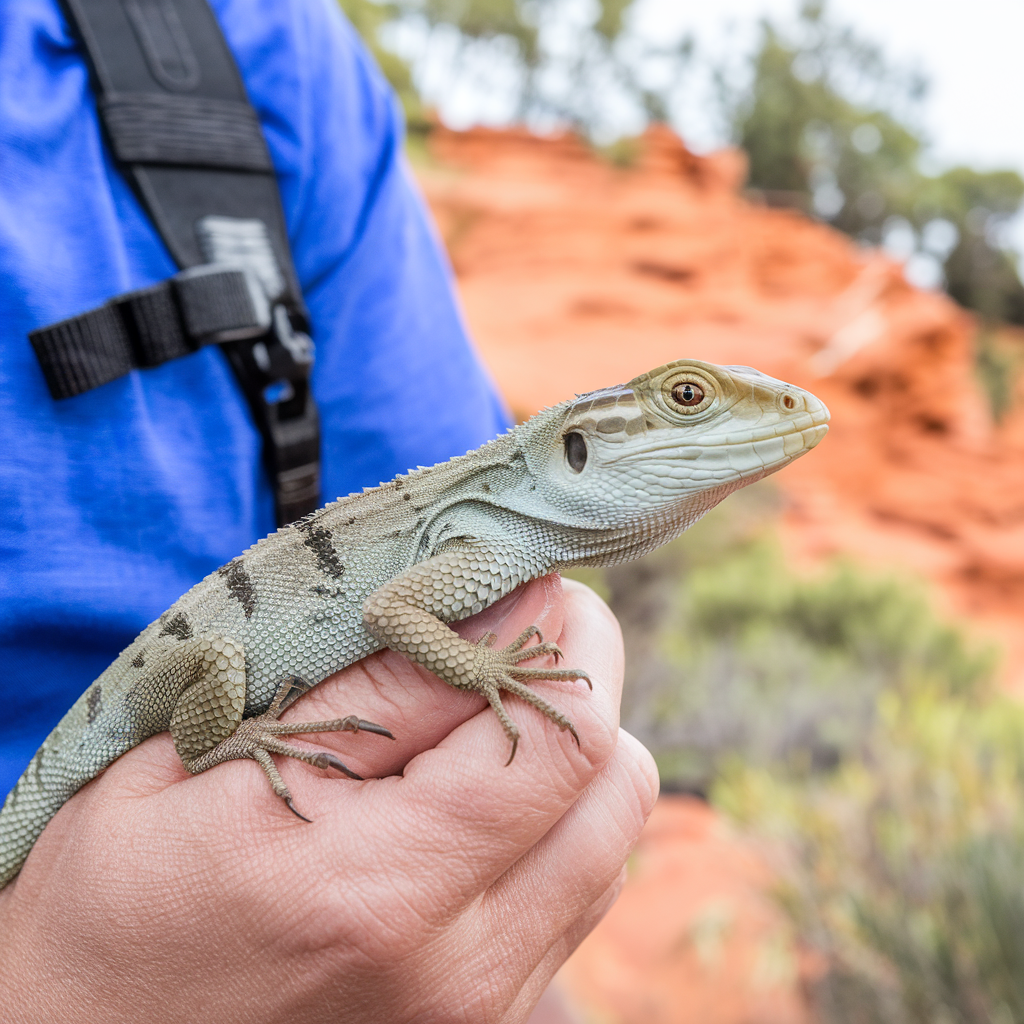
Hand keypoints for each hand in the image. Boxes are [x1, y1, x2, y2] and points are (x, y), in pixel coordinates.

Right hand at [0, 577, 657, 1023]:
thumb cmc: (119, 895)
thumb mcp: (219, 756)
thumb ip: (370, 684)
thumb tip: (496, 606)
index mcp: (378, 885)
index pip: (556, 733)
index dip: (567, 634)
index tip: (535, 588)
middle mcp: (454, 963)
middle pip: (613, 787)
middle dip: (581, 689)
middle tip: (509, 647)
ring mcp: (474, 1006)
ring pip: (609, 846)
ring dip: (573, 762)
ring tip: (484, 727)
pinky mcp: (478, 1023)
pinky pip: (575, 901)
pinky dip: (554, 829)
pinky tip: (476, 806)